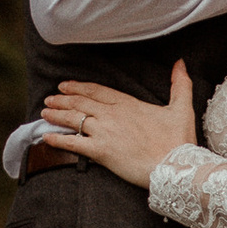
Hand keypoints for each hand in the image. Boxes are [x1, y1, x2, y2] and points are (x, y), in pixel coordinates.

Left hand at [42, 60, 198, 188]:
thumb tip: (180, 62)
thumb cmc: (179, 139)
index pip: (98, 91)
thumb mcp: (182, 107)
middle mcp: (112, 114)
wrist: (174, 165)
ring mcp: (104, 132)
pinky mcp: (100, 151)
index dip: (80, 87)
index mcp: (129, 104)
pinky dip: (58, 140)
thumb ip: (179, 84)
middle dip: (63, 100)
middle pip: (81, 103)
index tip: (66, 86)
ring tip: (44, 112)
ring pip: (74, 119)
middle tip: (49, 98)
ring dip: (57, 115)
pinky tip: (46, 137)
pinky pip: (73, 144)